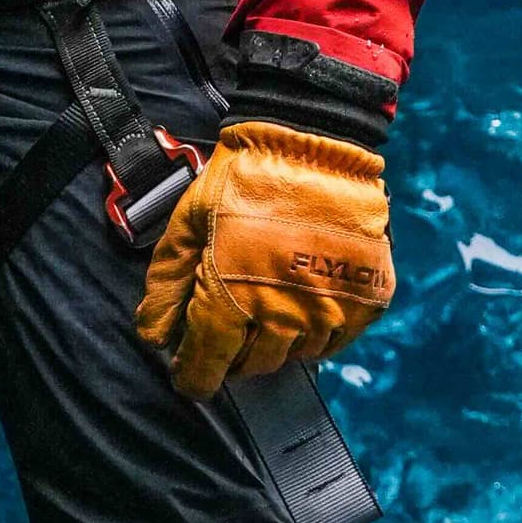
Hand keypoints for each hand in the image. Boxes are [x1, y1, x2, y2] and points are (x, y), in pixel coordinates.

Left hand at [135, 122, 393, 400]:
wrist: (312, 143)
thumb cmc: (242, 180)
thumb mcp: (188, 225)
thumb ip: (167, 285)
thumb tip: (154, 337)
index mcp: (231, 298)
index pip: (208, 366)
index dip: (194, 378)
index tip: (191, 379)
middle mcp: (283, 314)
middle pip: (253, 364)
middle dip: (233, 356)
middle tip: (228, 331)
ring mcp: (330, 308)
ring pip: (295, 355)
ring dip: (276, 341)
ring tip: (266, 307)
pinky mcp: (367, 298)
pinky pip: (336, 340)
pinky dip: (317, 333)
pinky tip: (303, 306)